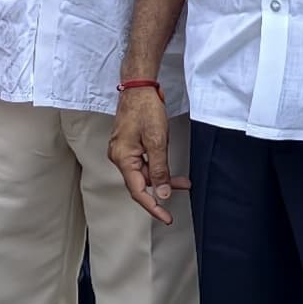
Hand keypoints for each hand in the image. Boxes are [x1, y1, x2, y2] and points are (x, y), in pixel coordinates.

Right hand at [108, 87, 187, 225]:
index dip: (152, 206)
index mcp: (123, 157)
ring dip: (162, 177)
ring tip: (183, 181)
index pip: (137, 190)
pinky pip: (142, 162)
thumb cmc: (145, 108)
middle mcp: (119, 156)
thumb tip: (162, 193)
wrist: (139, 86)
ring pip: (143, 172)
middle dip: (162, 190)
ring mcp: (123, 150)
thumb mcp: (157, 140)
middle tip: (181, 194)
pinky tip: (170, 168)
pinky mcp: (128, 144)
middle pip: (140, 182)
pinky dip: (157, 166)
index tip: (166, 217)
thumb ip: (159, 169)